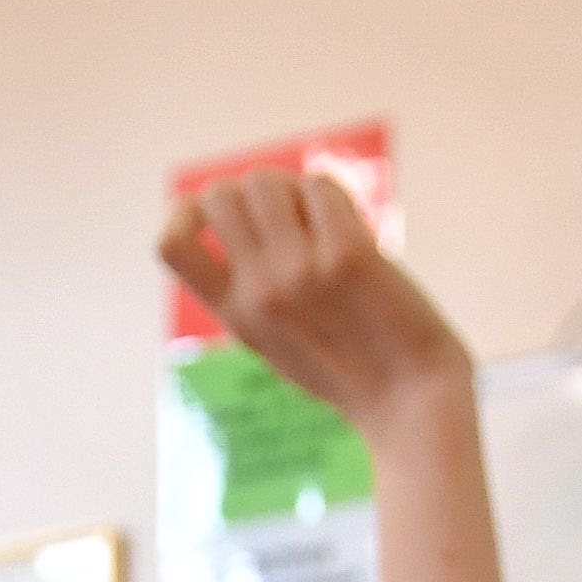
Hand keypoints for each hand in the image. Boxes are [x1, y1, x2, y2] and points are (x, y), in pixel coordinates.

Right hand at [157, 169, 471, 438]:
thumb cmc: (346, 365)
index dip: (186, 212)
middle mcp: (259, 292)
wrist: (412, 401)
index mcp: (233, 314)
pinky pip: (320, 185)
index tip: (217, 220)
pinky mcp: (348, 256)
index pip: (168, 244)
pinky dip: (336, 195)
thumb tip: (224, 204)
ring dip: (293, 188)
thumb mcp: (274, 337)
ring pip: (264, 181)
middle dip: (249, 191)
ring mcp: (300, 272)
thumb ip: (244, 286)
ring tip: (321, 221)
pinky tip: (355, 226)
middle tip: (288, 219)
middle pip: (218, 195)